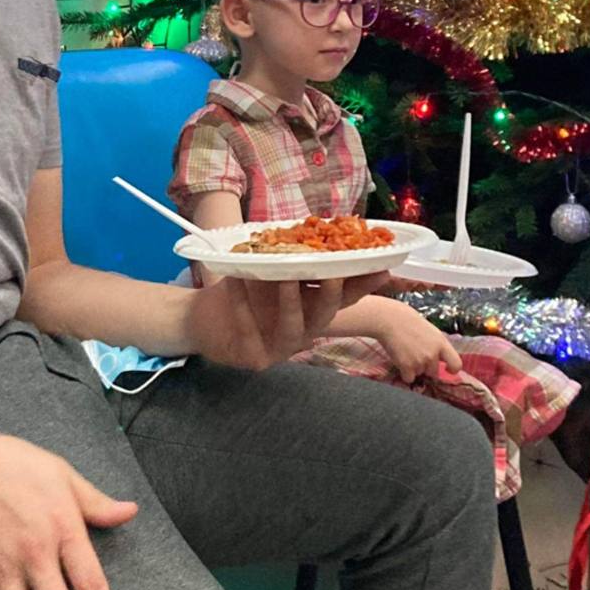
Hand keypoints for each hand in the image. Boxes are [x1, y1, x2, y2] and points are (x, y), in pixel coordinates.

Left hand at [186, 271, 388, 369]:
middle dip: (335, 293)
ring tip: (285, 278)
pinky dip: (243, 304)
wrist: (206, 319)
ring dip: (291, 301)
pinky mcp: (256, 358)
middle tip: (335, 273)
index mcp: (312, 309)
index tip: (383, 267)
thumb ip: (294, 257)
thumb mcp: (271, 270)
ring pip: (296, 328)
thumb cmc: (245, 289)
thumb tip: (320, 231)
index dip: (365, 283)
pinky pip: (251, 330)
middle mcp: (304, 331)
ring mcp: (281, 348)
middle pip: (328, 313)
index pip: (346, 297)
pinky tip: (237, 284)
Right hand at [375, 306, 462, 382]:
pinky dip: (404, 372)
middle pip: (434, 372)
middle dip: (426, 367)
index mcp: (441, 343)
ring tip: (405, 352)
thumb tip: (439, 358)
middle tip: (414, 354)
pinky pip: (409, 378)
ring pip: (420, 374)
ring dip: (413, 368)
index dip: (452, 369)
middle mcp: (433, 354)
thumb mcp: (429, 330)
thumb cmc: (407, 320)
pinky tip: (399, 359)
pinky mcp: (407, 367)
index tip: (446, 369)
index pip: (456, 364)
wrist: (388, 319)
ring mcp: (420, 362)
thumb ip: (436, 345)